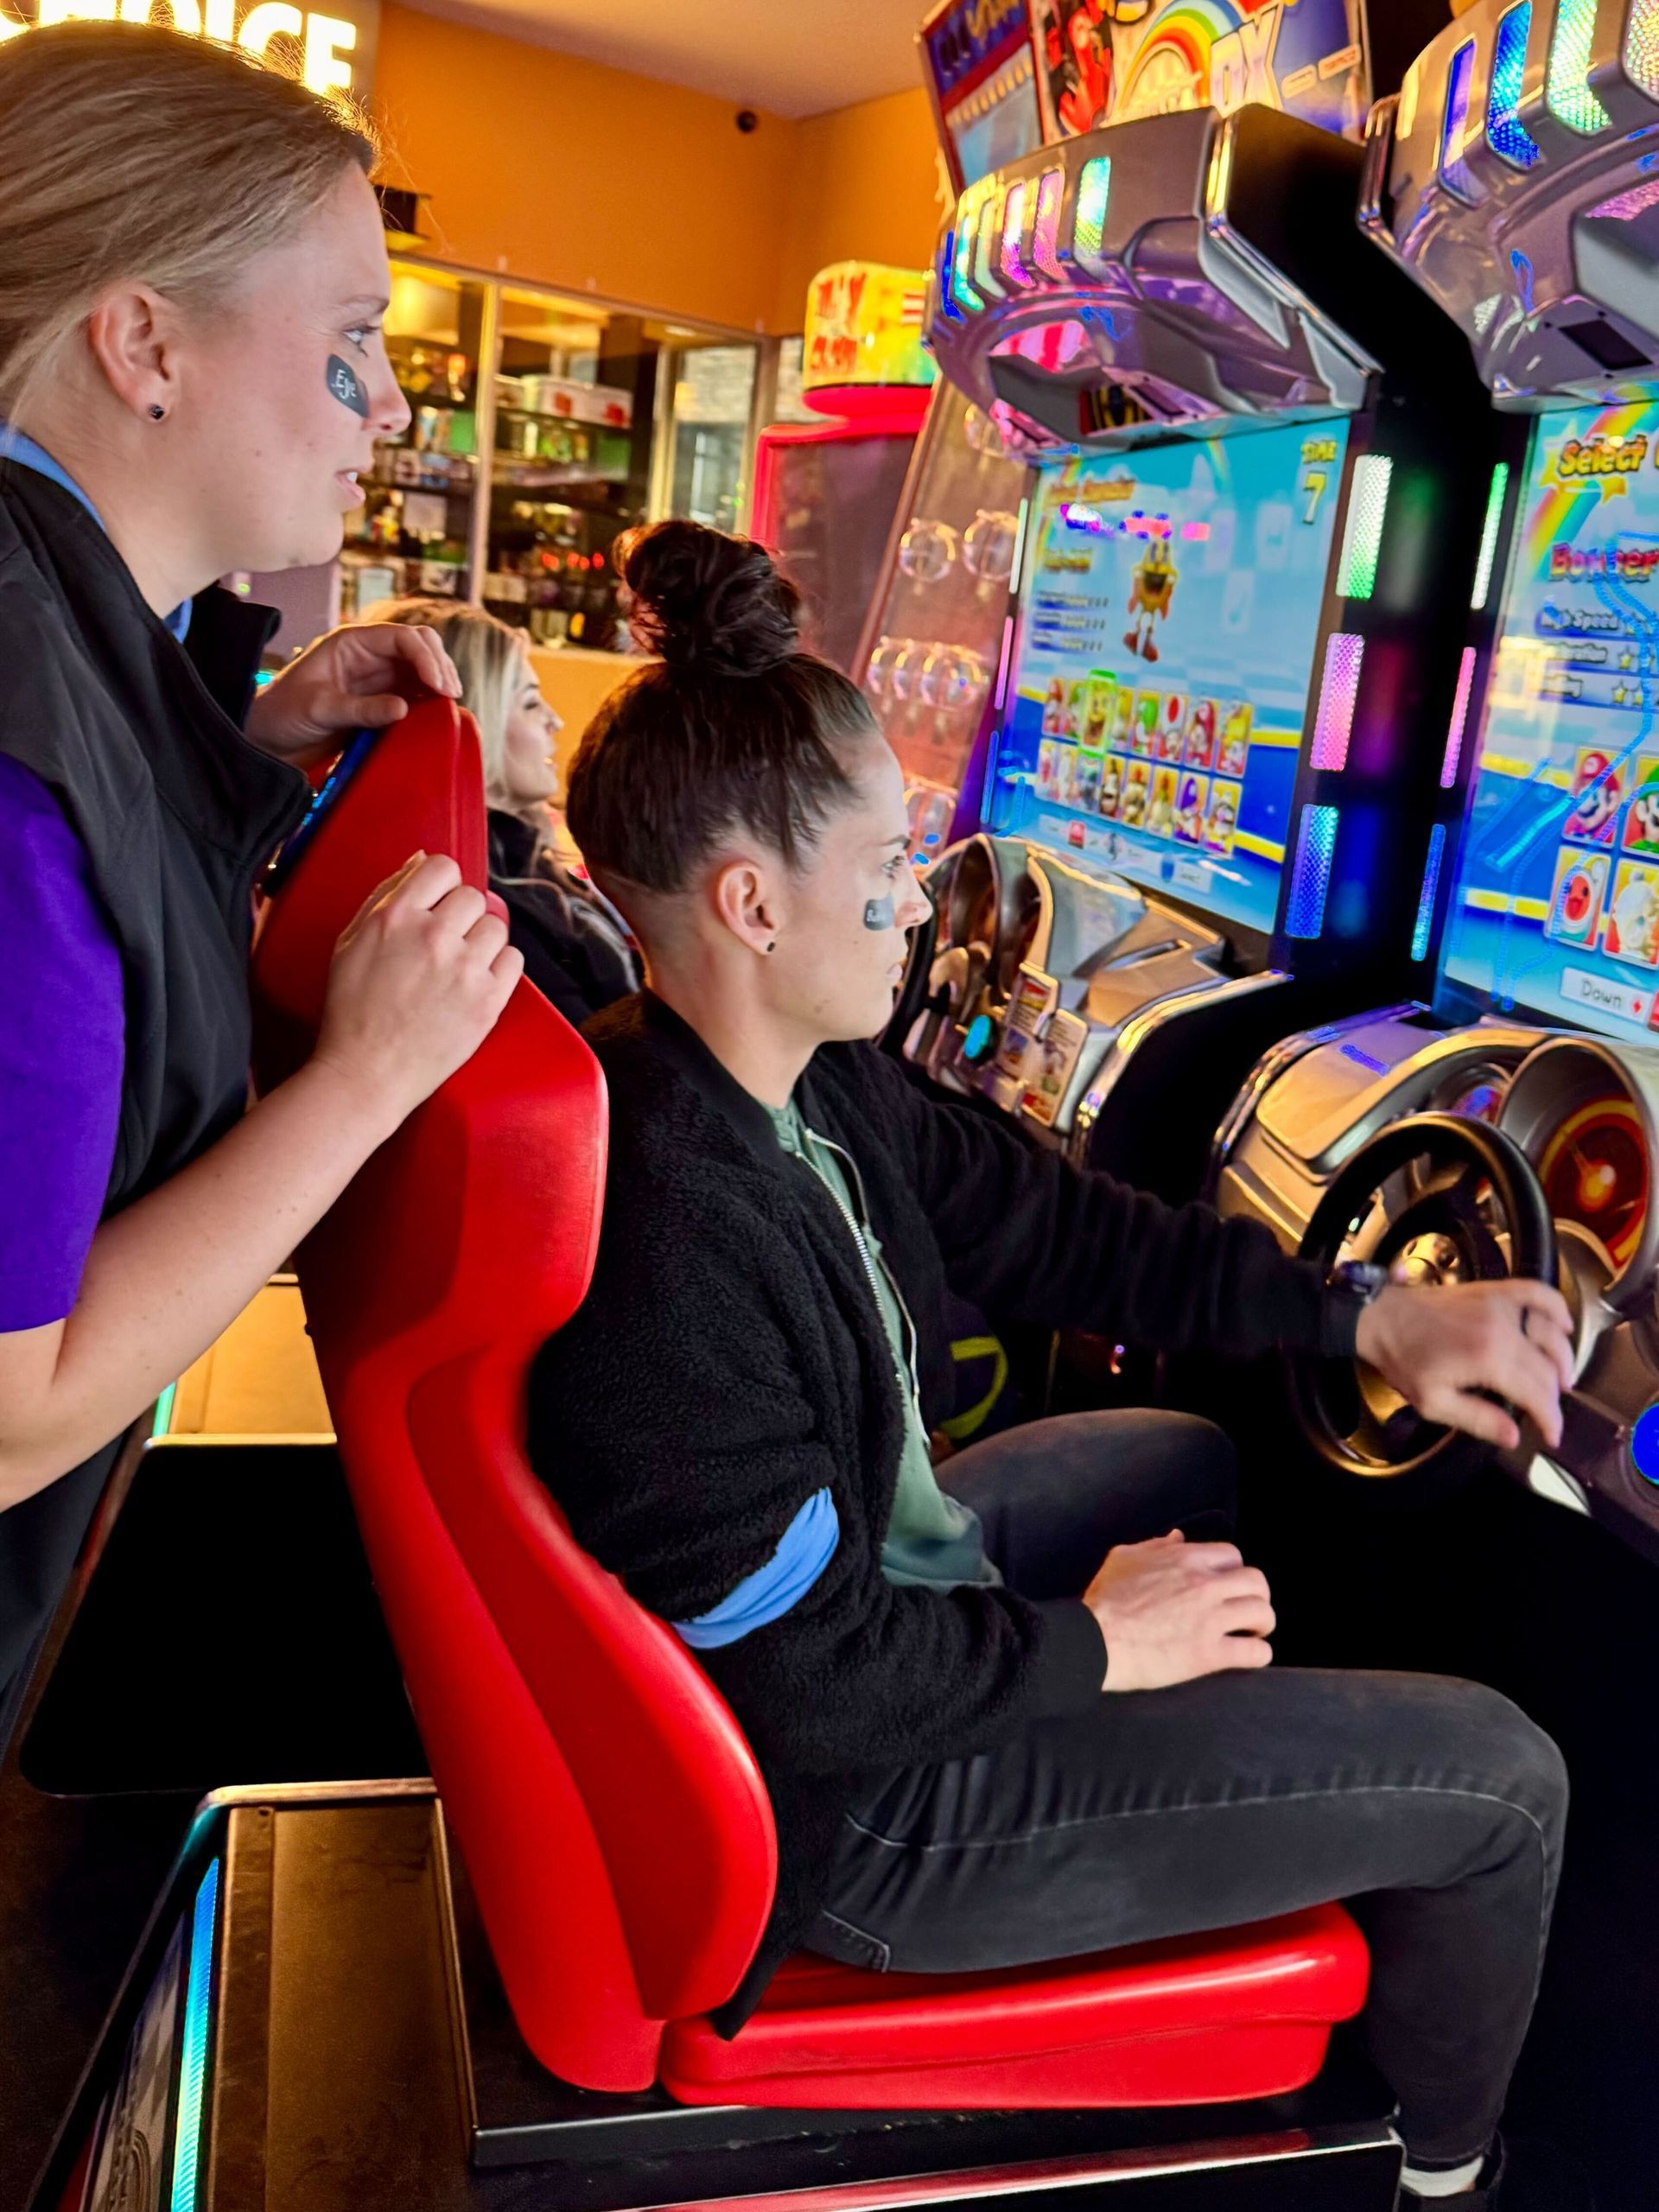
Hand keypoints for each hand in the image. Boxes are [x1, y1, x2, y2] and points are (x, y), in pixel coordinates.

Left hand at [245, 624, 462, 763]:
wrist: (270, 739)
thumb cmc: (284, 714)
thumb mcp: (318, 710)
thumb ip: (360, 709)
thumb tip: (403, 708)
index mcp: (352, 643)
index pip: (401, 637)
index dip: (425, 657)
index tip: (438, 685)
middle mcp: (371, 655)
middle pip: (421, 645)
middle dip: (439, 665)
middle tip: (450, 695)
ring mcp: (380, 677)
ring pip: (425, 669)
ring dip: (441, 682)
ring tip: (450, 705)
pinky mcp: (385, 701)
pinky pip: (418, 695)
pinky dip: (433, 702)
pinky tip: (440, 716)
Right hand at [310, 852, 522, 1130]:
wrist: (367, 1073)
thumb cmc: (353, 1010)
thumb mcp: (351, 942)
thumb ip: (385, 895)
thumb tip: (421, 861)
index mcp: (395, 917)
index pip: (442, 867)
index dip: (442, 884)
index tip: (438, 904)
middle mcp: (433, 937)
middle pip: (472, 897)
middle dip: (459, 915)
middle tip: (443, 943)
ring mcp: (464, 970)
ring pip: (496, 926)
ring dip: (480, 941)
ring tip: (457, 966)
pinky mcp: (487, 1001)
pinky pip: (513, 960)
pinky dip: (499, 967)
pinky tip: (475, 981)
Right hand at [1084, 1531, 1273, 1693]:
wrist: (1094, 1639)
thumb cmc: (1104, 1600)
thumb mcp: (1123, 1558)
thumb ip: (1154, 1546)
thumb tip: (1177, 1537)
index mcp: (1185, 1558)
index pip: (1232, 1555)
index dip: (1233, 1571)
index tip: (1227, 1586)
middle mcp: (1204, 1584)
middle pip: (1256, 1581)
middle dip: (1256, 1595)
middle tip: (1246, 1609)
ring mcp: (1209, 1619)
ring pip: (1262, 1612)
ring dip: (1262, 1623)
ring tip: (1253, 1632)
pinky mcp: (1208, 1654)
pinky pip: (1253, 1652)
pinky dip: (1258, 1654)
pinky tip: (1251, 1656)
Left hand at [1353, 1277, 1573, 1452]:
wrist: (1382, 1318)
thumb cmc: (1405, 1361)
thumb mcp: (1434, 1402)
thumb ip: (1478, 1420)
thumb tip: (1515, 1437)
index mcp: (1489, 1358)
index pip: (1538, 1393)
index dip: (1551, 1418)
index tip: (1552, 1436)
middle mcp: (1503, 1328)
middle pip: (1548, 1366)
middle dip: (1554, 1396)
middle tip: (1549, 1413)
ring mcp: (1502, 1304)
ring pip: (1551, 1332)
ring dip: (1563, 1358)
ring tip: (1560, 1381)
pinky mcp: (1496, 1290)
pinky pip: (1538, 1292)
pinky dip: (1557, 1307)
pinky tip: (1563, 1325)